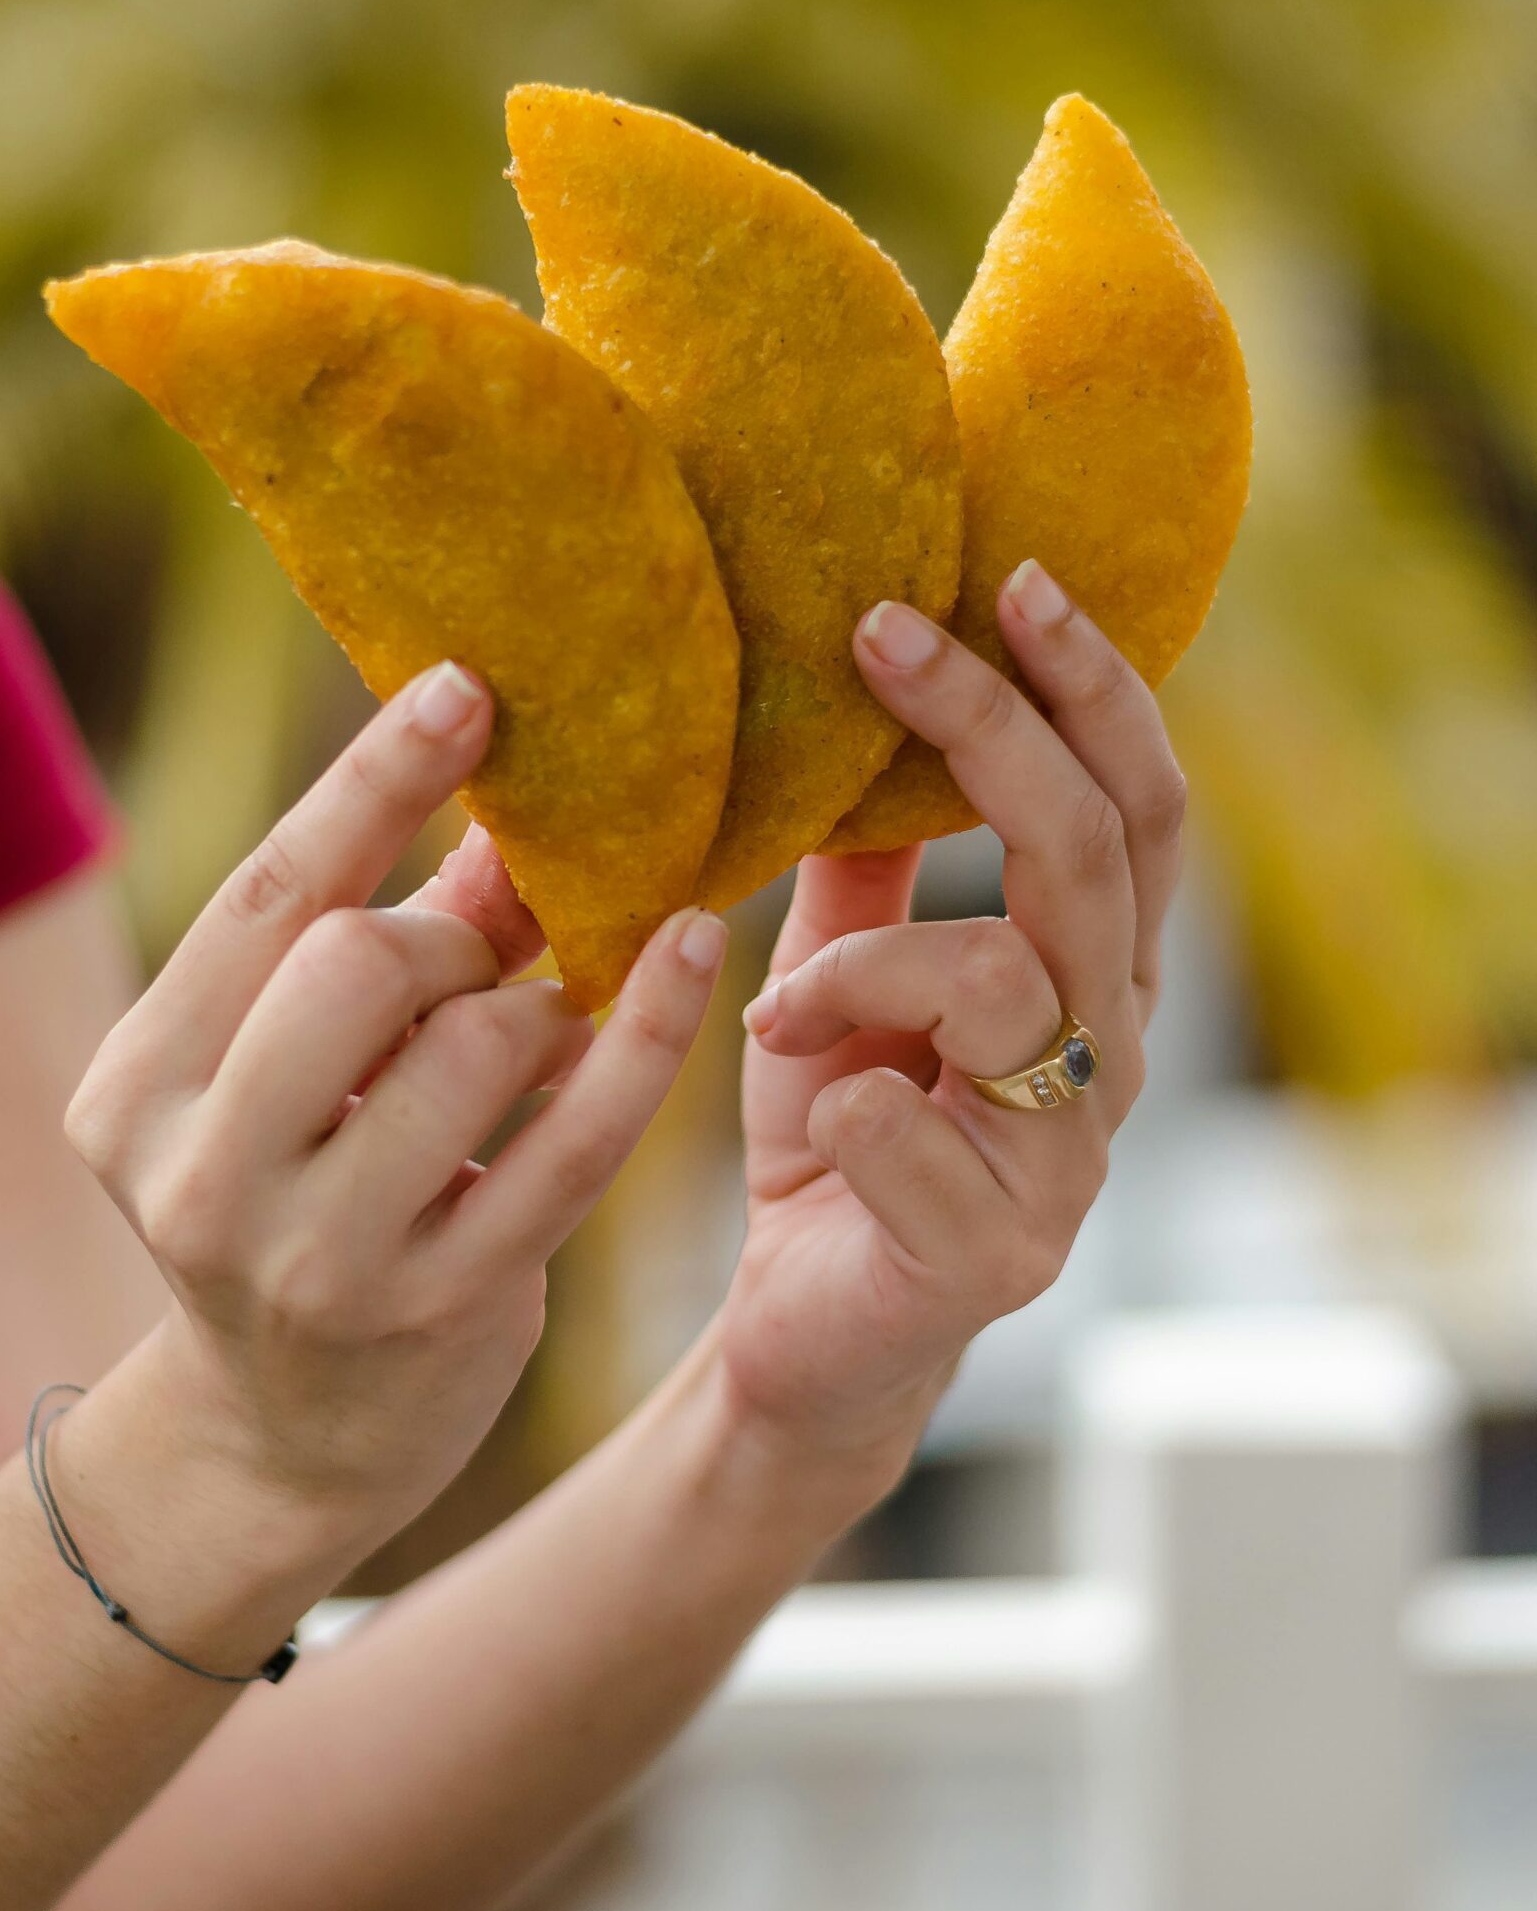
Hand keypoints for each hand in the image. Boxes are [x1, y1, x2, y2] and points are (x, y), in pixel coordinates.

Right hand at [65, 663, 726, 1544]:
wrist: (287, 1439)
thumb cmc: (298, 1200)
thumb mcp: (292, 1077)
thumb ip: (377, 942)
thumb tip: (496, 800)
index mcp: (138, 1088)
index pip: (262, 900)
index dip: (371, 782)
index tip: (467, 687)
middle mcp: (204, 1177)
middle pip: (355, 959)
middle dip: (450, 928)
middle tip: (494, 941)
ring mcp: (324, 1256)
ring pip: (473, 1043)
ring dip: (536, 1000)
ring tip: (543, 1016)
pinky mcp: (447, 1306)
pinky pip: (577, 1139)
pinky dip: (645, 1034)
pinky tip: (693, 958)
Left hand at [720, 562, 1186, 1503]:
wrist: (803, 1331)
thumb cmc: (835, 1133)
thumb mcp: (843, 971)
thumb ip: (873, 863)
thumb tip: (863, 691)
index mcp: (1090, 973)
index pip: (1133, 806)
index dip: (1092, 691)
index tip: (1011, 578)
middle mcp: (1108, 1052)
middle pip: (1090, 856)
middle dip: (992, 726)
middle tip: (889, 630)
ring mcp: (1066, 1155)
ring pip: (1001, 978)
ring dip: (863, 966)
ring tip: (776, 1010)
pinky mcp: (997, 1249)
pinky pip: (906, 1126)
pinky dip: (835, 1097)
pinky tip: (809, 1113)